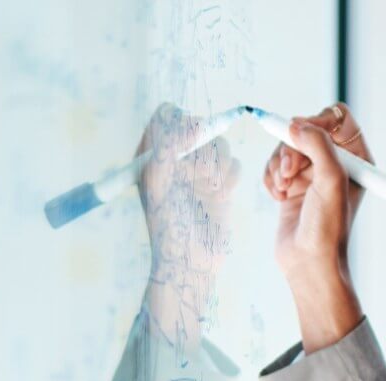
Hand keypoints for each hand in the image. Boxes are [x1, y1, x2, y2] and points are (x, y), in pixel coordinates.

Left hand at [137, 102, 240, 347]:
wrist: (190, 260)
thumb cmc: (166, 223)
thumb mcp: (157, 177)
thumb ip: (167, 141)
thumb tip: (187, 119)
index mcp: (151, 154)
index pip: (167, 116)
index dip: (181, 121)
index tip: (190, 138)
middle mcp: (176, 159)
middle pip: (199, 126)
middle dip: (202, 146)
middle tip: (197, 171)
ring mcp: (199, 172)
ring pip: (220, 144)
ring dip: (217, 163)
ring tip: (207, 187)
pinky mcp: (221, 185)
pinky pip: (234, 164)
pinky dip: (230, 178)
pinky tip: (219, 196)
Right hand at [263, 103, 371, 349]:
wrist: (308, 262)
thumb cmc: (327, 228)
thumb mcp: (331, 180)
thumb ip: (318, 145)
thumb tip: (297, 124)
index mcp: (356, 158)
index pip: (337, 118)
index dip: (316, 120)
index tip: (301, 134)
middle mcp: (335, 163)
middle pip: (305, 129)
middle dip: (291, 148)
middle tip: (290, 172)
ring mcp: (312, 173)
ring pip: (286, 147)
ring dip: (279, 165)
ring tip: (284, 188)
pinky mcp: (292, 185)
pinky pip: (274, 164)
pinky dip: (271, 177)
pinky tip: (278, 196)